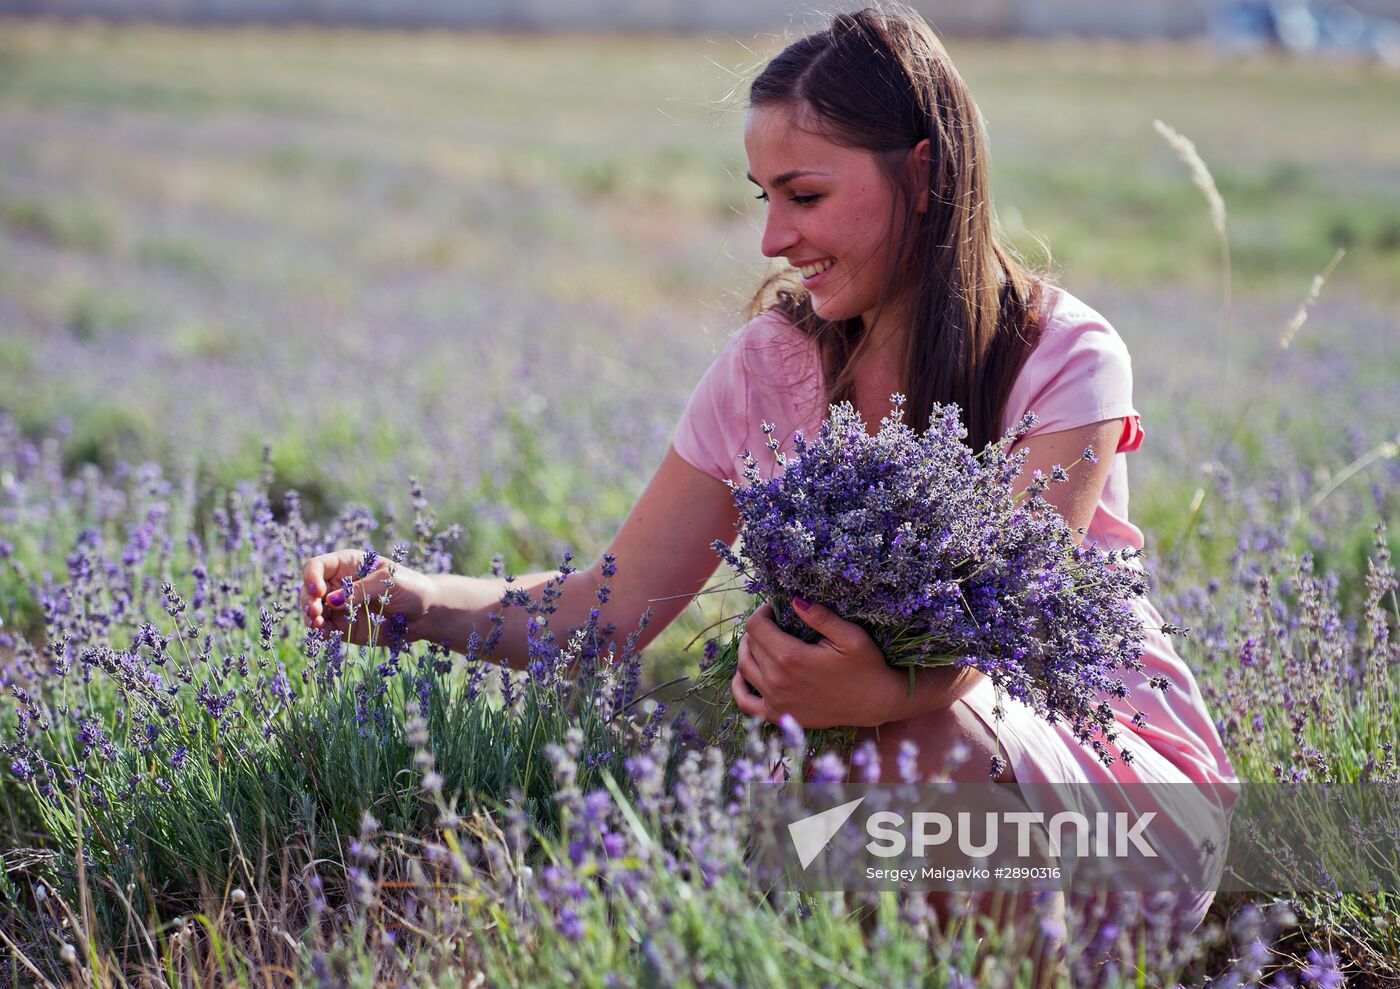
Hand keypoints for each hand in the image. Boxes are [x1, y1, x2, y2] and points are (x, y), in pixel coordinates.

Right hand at [299, 549, 437, 646]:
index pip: (317, 566)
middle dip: (308, 600)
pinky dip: (319, 632)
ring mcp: (340, 607)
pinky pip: (324, 629)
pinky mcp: (344, 627)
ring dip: (310, 617)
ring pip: (312, 610)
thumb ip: (361, 590)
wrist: (426, 613)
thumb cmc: (411, 587)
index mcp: (347, 564)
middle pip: (309, 590)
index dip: (311, 577)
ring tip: (317, 624)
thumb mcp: (388, 581)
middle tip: (315, 612)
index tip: (318, 592)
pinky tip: (321, 634)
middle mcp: (339, 585)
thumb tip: (332, 601)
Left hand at [729, 600, 903, 728]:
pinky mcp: (778, 715)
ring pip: (744, 667)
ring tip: (763, 642)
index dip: (762, 612)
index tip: (775, 608)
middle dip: (759, 629)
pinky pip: (745, 702)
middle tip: (774, 623)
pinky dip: (739, 686)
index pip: (756, 626)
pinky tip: (746, 674)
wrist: (876, 703)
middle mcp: (776, 680)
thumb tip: (794, 599)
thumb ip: (820, 617)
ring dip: (748, 650)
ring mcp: (775, 700)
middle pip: (750, 645)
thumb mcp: (850, 636)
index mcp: (790, 657)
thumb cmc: (866, 666)